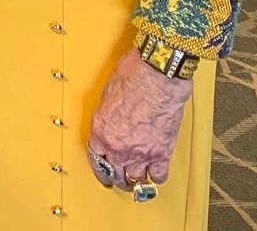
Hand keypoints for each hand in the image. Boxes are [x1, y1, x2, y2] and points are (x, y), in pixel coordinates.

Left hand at [87, 47, 192, 192]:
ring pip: (134, 180)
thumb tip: (112, 120)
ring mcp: (140, 152)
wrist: (157, 74)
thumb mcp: (108, 93)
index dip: (100, 166)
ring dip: (134, 181)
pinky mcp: (161, 153)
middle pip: (114, 173)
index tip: (103, 170)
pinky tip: (155, 172)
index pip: (95, 157)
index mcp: (101, 129)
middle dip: (116, 176)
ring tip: (136, 179)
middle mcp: (118, 145)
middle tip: (119, 177)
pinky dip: (156, 176)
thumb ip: (108, 114)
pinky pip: (157, 176)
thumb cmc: (133, 75)